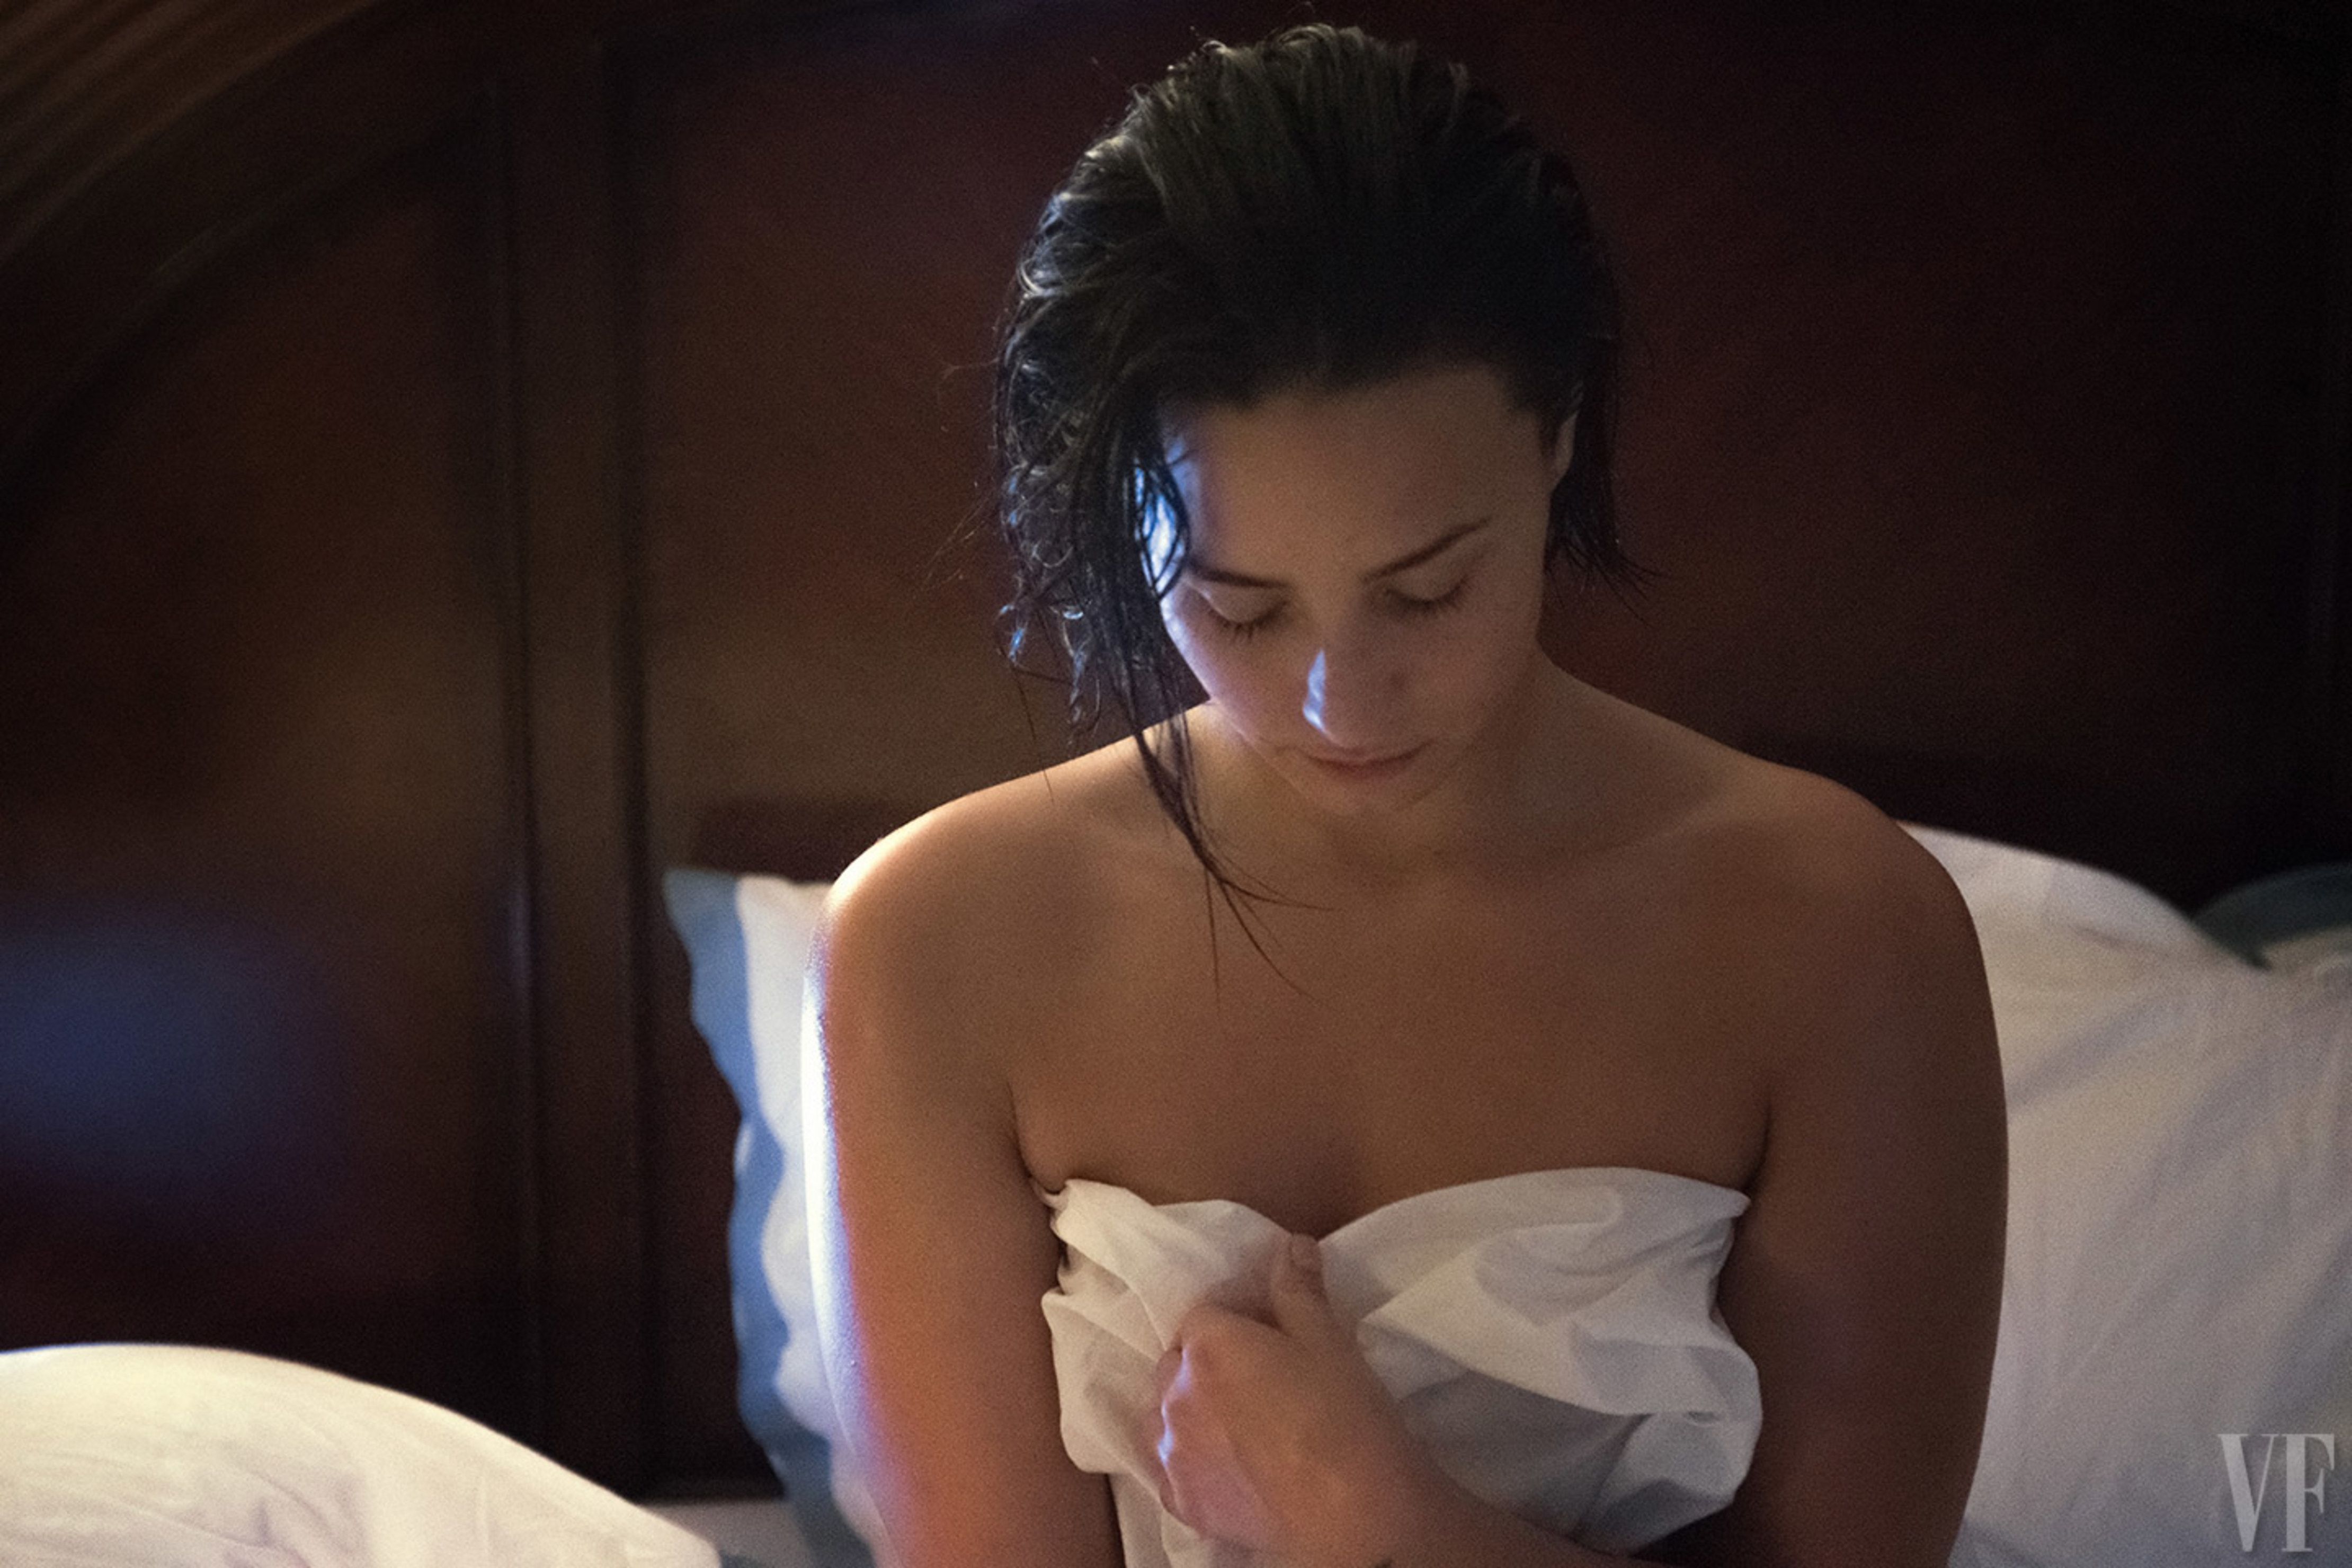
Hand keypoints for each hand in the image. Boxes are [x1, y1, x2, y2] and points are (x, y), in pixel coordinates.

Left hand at [1146, 1232, 1451, 1567]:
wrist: (1352, 1509)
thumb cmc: (1343, 1413)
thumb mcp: (1328, 1339)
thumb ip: (1298, 1289)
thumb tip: (1290, 1246)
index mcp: (1208, 1343)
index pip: (1205, 1313)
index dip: (1236, 1318)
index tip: (1268, 1332)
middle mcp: (1176, 1393)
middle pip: (1178, 1362)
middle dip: (1207, 1362)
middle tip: (1256, 1378)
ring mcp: (1172, 1451)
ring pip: (1164, 1416)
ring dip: (1190, 1411)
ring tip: (1236, 1424)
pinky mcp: (1180, 1501)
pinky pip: (1169, 1470)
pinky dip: (1189, 1464)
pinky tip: (1223, 1468)